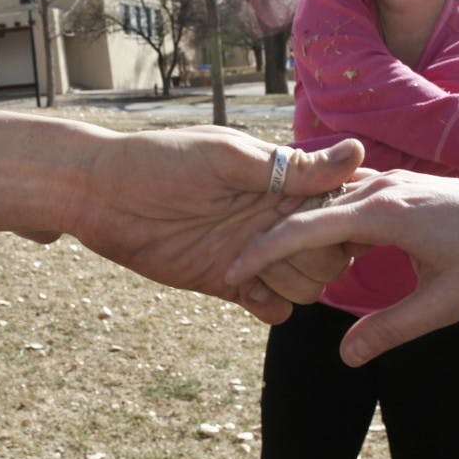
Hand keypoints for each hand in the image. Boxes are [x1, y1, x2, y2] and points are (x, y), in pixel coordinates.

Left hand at [67, 127, 363, 322]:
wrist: (101, 196)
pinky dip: (271, 307)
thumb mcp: (225, 158)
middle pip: (332, 252)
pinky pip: (272, 308)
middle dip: (319, 255)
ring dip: (293, 281)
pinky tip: (249, 293)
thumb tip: (358, 150)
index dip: (343, 218)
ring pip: (308, 283)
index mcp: (279, 182)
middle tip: (278, 244)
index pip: (338, 205)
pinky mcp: (227, 282)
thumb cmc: (158, 162)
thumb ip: (288, 166)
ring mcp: (251, 253)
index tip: (328, 221)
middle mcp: (272, 218)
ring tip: (254, 267)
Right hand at [226, 169, 458, 362]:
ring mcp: (387, 182)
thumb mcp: (447, 302)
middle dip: (266, 237)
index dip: (263, 250)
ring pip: (322, 199)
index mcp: (383, 212)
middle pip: (304, 209)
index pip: (304, 228)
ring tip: (263, 255)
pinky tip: (312, 239)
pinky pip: (342, 196)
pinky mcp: (396, 185)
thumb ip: (393, 328)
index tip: (230, 270)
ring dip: (292, 224)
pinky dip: (319, 216)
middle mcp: (378, 188)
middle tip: (234, 268)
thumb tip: (347, 357)